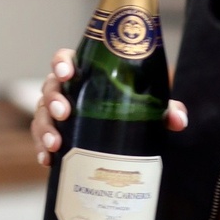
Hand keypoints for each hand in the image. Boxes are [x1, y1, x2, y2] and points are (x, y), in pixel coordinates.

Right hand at [32, 47, 188, 166]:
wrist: (127, 130)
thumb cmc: (134, 106)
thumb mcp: (151, 105)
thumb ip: (166, 108)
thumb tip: (178, 120)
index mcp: (85, 73)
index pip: (65, 59)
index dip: (61, 63)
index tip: (67, 73)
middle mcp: (67, 90)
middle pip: (50, 88)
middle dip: (52, 100)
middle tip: (63, 113)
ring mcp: (57, 112)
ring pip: (41, 115)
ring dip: (45, 128)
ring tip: (56, 144)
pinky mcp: (56, 134)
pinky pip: (41, 139)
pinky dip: (42, 149)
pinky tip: (48, 160)